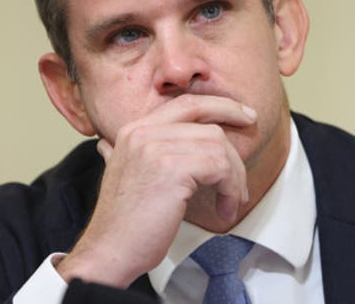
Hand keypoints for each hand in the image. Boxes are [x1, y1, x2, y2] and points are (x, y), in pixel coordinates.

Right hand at [56, 94, 255, 287]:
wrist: (109, 251)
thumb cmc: (125, 223)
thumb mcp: (131, 173)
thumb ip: (144, 151)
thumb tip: (167, 144)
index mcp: (134, 129)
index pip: (187, 103)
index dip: (221, 106)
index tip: (243, 115)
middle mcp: (143, 132)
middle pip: (208, 124)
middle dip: (234, 147)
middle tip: (246, 170)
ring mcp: (156, 147)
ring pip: (218, 147)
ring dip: (234, 178)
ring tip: (231, 201)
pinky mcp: (173, 168)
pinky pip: (220, 168)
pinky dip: (230, 189)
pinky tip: (224, 210)